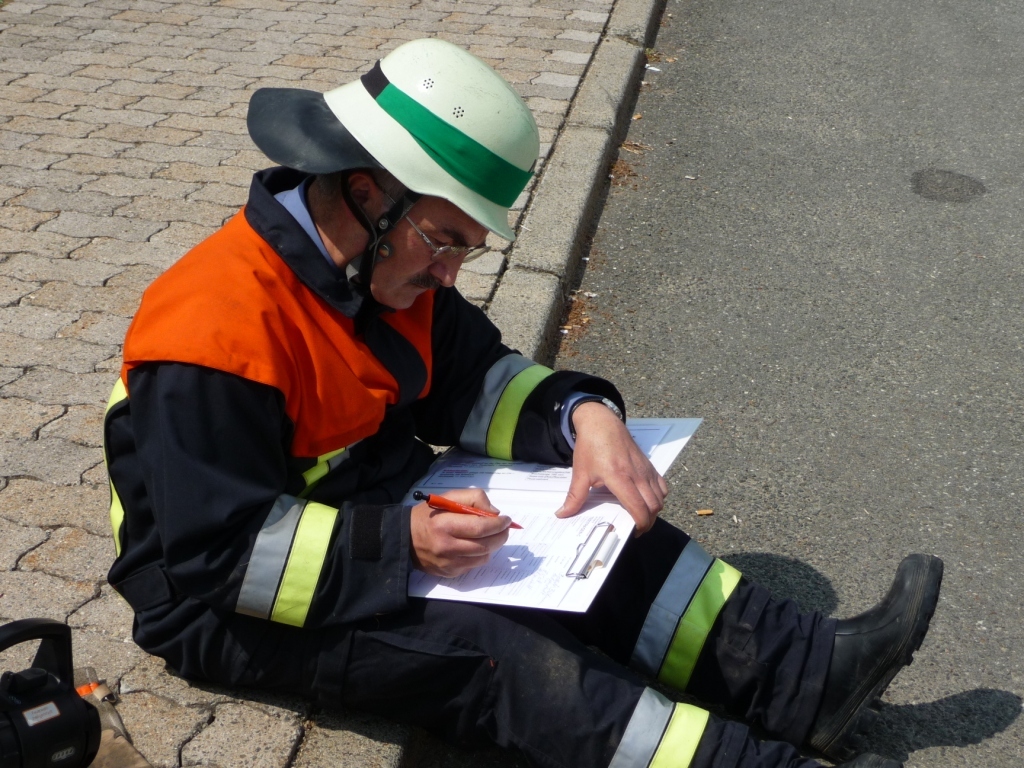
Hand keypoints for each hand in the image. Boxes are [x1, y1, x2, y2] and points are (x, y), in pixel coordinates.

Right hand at [410, 488, 511, 577]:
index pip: (480, 527)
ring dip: (492, 546)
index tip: (506, 519)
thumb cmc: (428, 515)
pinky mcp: (449, 574)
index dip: (498, 524)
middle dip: (501, 536)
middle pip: (485, 545)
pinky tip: (474, 546)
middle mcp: (446, 547)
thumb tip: (494, 513)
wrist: (405, 538)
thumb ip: (473, 499)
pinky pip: (473, 566)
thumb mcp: (447, 498)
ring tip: (491, 536)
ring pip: (483, 557)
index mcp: (444, 525)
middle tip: (505, 528)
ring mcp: (448, 563)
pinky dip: (479, 555)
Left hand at [556, 402, 667, 533]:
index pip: (639, 507)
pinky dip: (659, 497)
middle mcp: (637, 475)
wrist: (601, 423)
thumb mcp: (580, 472)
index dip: (640, 524)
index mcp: (620, 478)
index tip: (633, 532)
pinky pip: (661, 485)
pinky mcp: (649, 465)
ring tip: (641, 516)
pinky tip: (647, 499)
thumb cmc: (591, 447)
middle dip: (648, 522)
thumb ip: (574, 496)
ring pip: (660, 497)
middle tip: (636, 528)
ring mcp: (646, 470)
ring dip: (654, 510)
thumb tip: (563, 514)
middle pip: (654, 506)